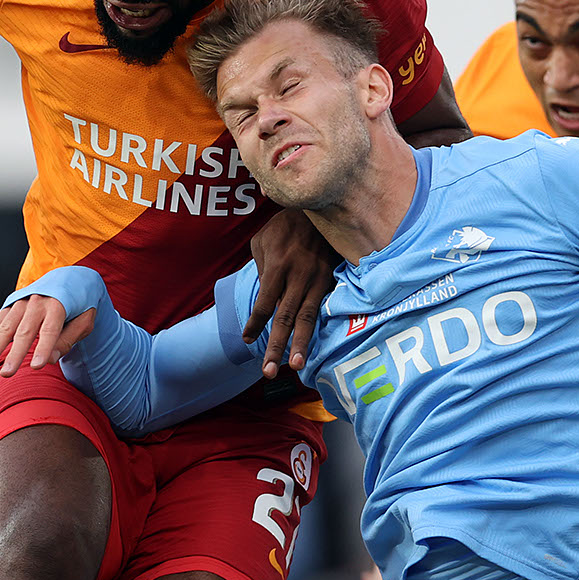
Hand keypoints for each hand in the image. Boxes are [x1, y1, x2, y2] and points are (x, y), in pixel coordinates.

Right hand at [0, 297, 96, 377]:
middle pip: (24, 331)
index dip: (43, 348)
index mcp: (58, 304)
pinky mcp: (11, 303)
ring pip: (6, 326)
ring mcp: (22, 301)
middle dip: (14, 354)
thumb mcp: (84, 321)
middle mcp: (37, 301)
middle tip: (7, 373)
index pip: (50, 330)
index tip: (36, 366)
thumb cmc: (79, 305)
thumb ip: (69, 339)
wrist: (68, 278)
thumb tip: (51, 359)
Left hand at [246, 208, 334, 375]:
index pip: (264, 304)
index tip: (247, 340)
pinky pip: (322, 308)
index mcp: (278, 267)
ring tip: (295, 367)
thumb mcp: (262, 242)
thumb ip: (261, 270)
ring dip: (301, 344)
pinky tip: (314, 345)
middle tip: (269, 372)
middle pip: (285, 318)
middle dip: (277, 347)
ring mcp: (318, 280)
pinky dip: (318, 328)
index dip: (255, 324)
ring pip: (308, 318)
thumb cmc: (283, 225)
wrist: (318, 207)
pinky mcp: (331, 280)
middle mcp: (299, 277)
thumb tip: (265, 298)